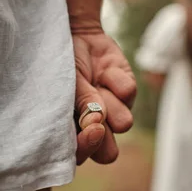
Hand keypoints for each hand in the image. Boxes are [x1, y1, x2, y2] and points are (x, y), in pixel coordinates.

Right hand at [73, 29, 135, 164]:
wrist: (76, 34)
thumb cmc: (62, 62)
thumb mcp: (66, 81)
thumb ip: (80, 103)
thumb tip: (97, 124)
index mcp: (71, 131)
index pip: (81, 156)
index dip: (88, 146)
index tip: (92, 128)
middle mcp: (95, 128)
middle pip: (108, 154)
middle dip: (105, 136)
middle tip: (97, 113)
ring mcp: (114, 111)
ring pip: (124, 123)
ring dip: (110, 102)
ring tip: (95, 82)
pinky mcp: (128, 92)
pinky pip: (129, 93)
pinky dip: (115, 78)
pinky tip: (104, 69)